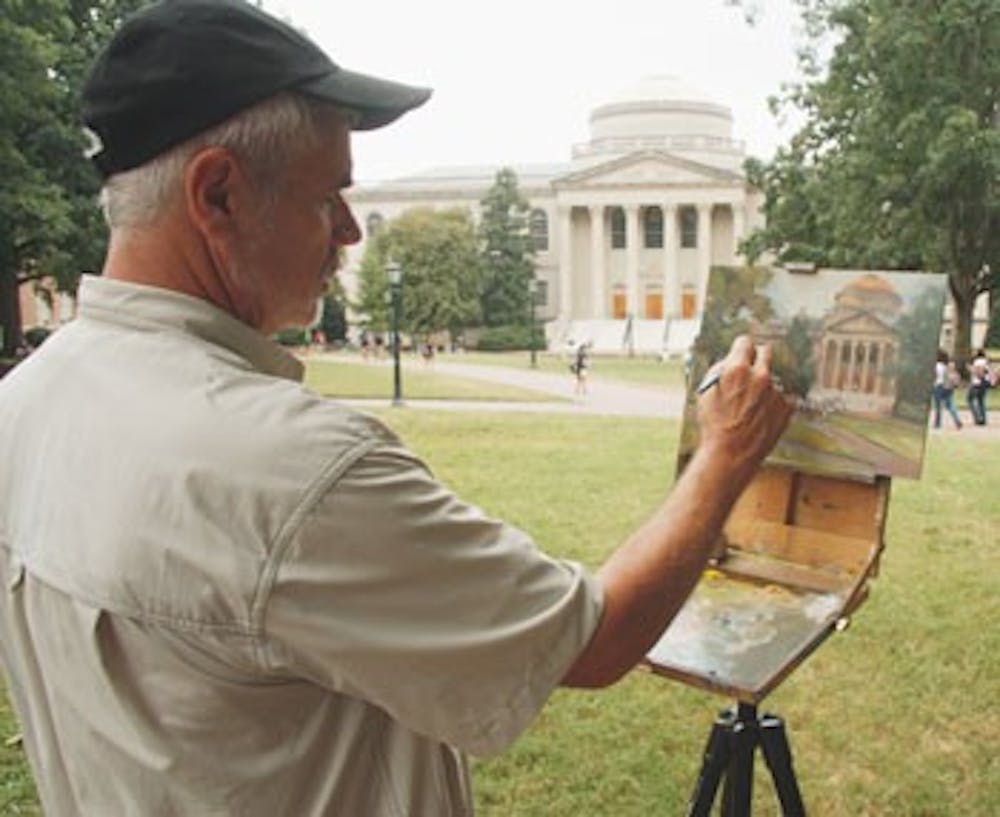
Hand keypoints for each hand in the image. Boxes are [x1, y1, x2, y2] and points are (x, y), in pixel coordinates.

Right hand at [696, 335, 792, 480]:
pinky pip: (780, 397)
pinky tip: (759, 415)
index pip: (745, 342)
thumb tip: (730, 360)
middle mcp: (760, 376)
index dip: (740, 348)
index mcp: (737, 369)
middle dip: (757, 357)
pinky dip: (772, 402)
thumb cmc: (714, 425)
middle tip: (750, 370)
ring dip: (763, 385)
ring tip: (750, 405)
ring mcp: (776, 392)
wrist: (731, 453)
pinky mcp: (786, 407)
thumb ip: (720, 370)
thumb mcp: (705, 392)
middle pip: (766, 351)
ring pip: (772, 378)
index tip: (741, 352)